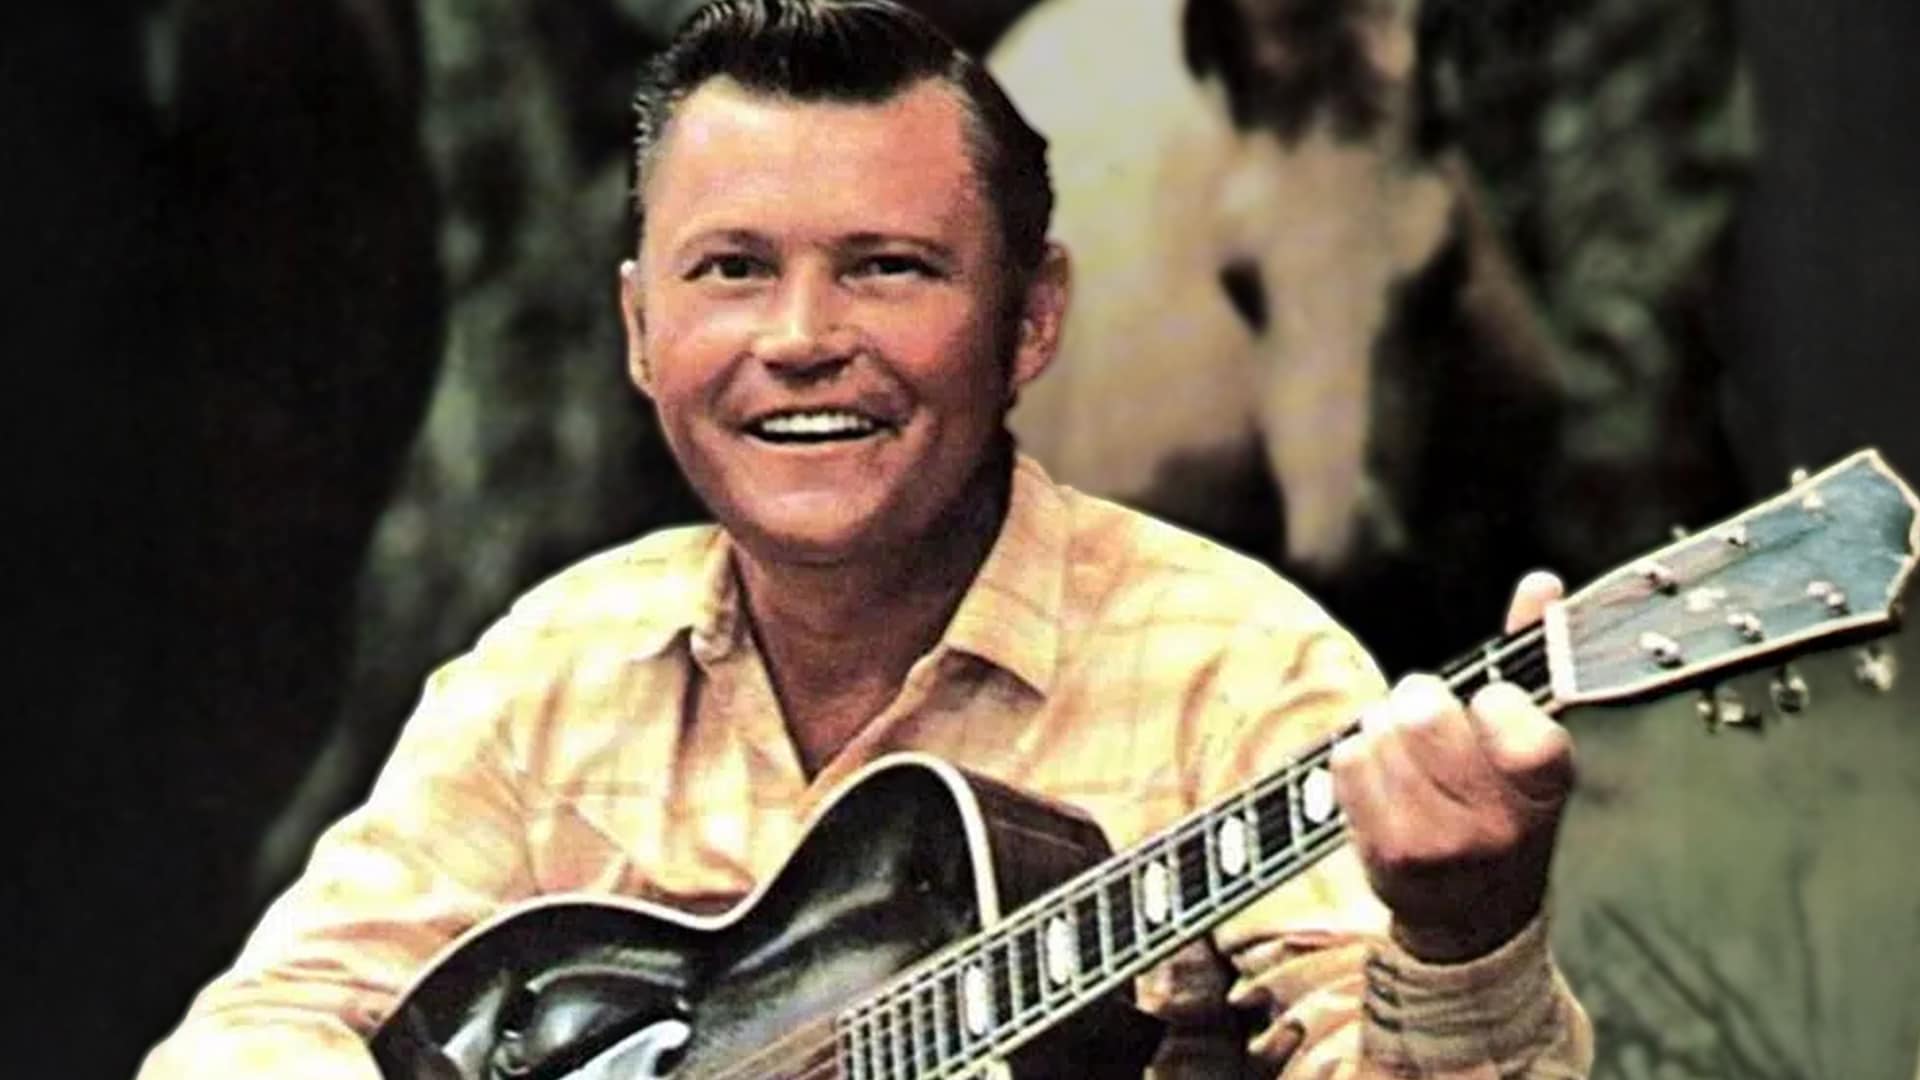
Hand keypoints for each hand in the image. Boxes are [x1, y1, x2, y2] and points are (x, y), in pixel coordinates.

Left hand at [1330, 570, 1573, 962]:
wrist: (1475, 916)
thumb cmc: (1503, 802)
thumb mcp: (1533, 742)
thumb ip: (1535, 658)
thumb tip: (1541, 583)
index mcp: (1546, 786)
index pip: (1509, 712)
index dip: (1490, 700)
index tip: (1491, 712)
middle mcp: (1497, 822)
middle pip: (1423, 711)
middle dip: (1421, 701)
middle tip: (1431, 723)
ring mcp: (1438, 843)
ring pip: (1380, 731)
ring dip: (1386, 730)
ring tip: (1409, 759)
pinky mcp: (1385, 855)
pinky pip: (1348, 760)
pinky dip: (1358, 758)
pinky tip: (1383, 782)